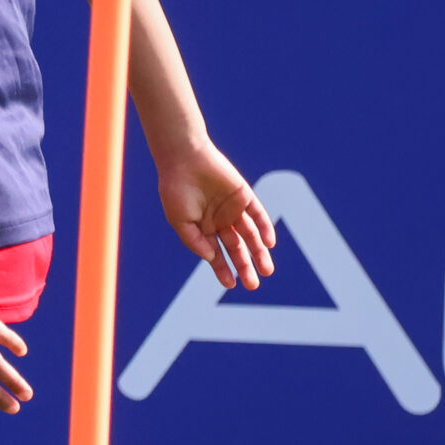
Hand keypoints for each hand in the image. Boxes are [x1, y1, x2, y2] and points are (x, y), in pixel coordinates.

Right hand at [155, 140, 275, 288]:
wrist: (185, 160)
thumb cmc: (176, 190)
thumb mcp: (180, 220)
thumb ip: (195, 240)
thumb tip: (211, 258)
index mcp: (202, 228)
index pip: (216, 253)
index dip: (222, 269)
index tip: (230, 285)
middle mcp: (219, 221)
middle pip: (236, 248)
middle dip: (244, 266)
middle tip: (253, 284)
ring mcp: (233, 209)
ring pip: (250, 235)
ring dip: (259, 252)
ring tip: (266, 270)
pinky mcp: (244, 196)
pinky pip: (258, 215)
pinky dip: (265, 229)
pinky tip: (268, 243)